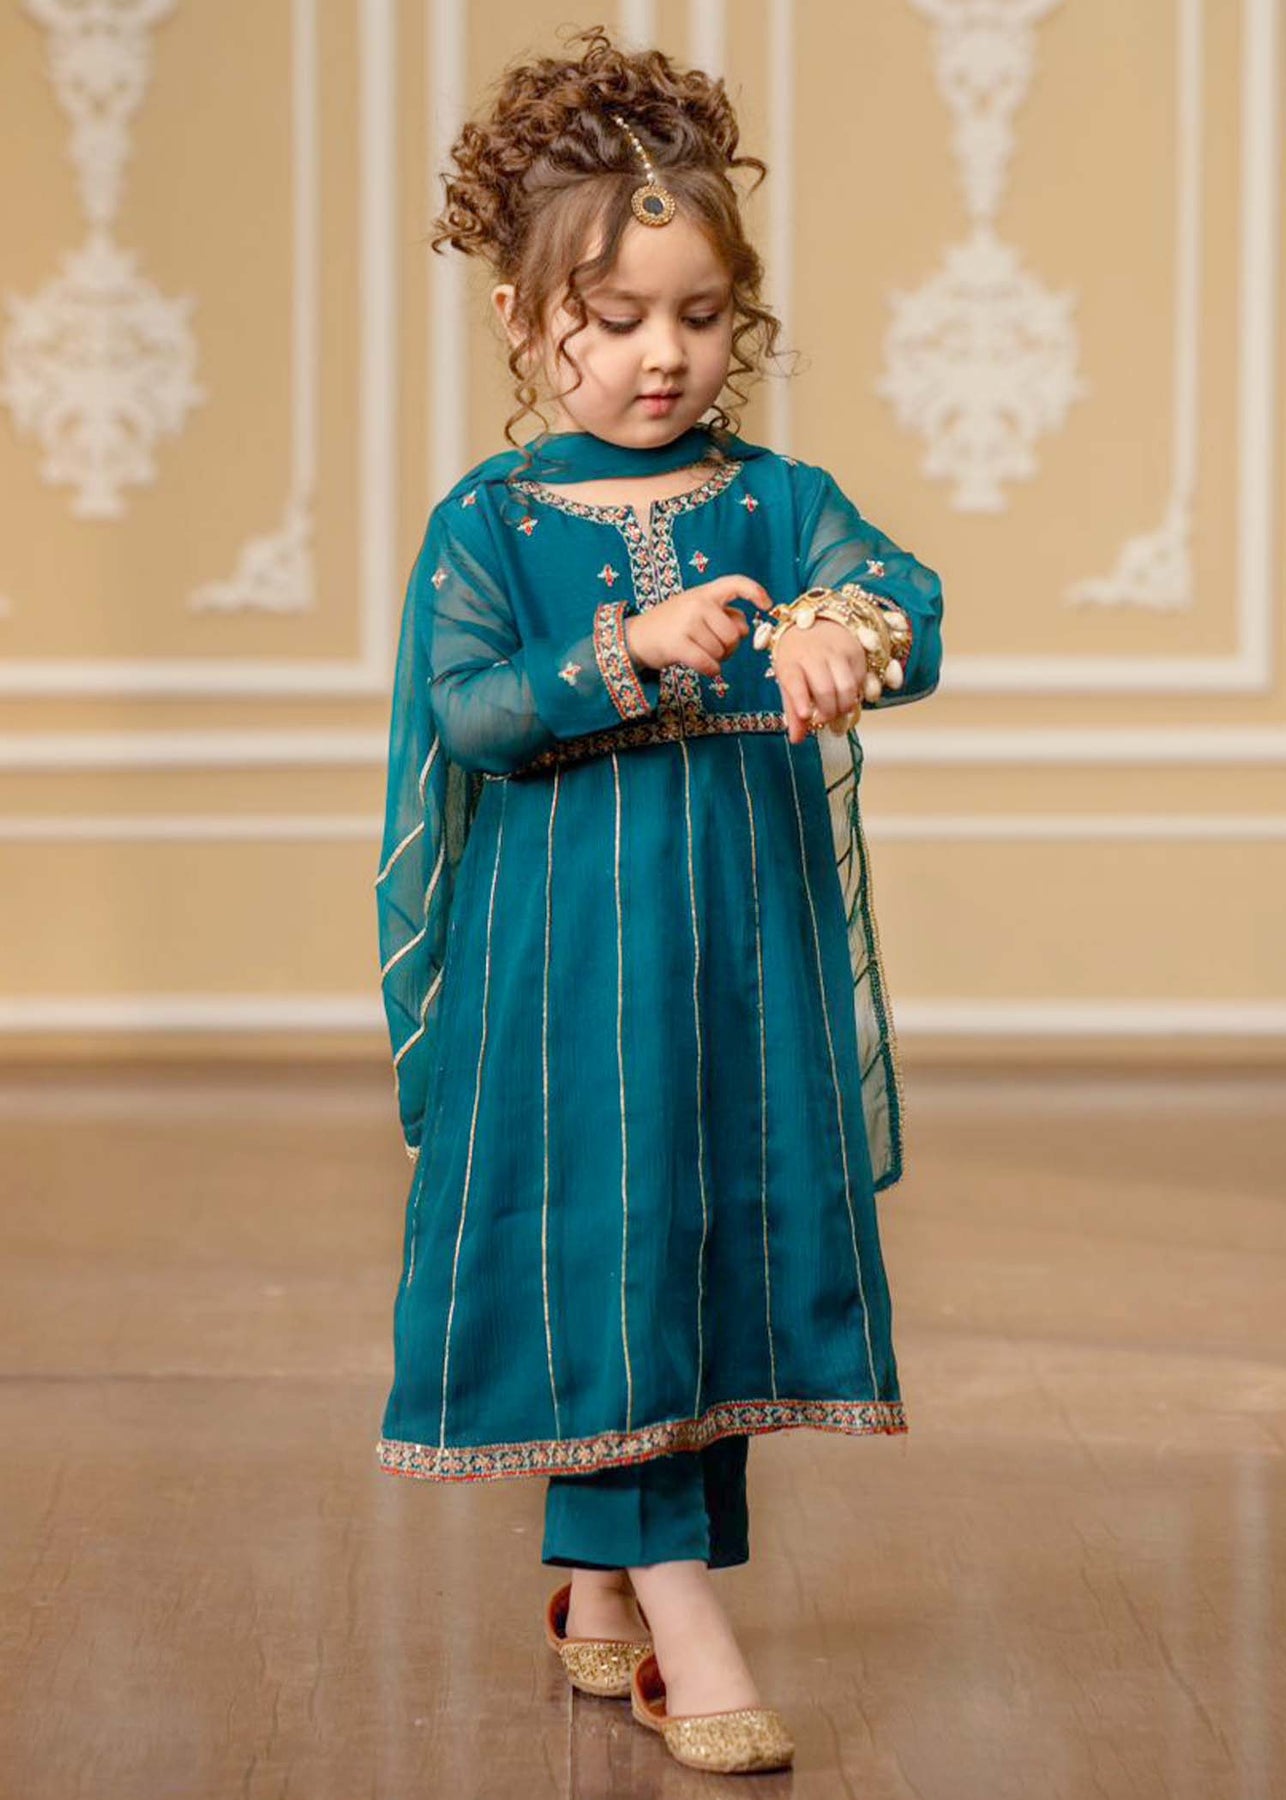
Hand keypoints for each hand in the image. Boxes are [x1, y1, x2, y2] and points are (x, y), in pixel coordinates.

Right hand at [623, 575, 771, 675]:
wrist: (636, 637)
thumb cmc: (672, 625)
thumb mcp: (697, 612)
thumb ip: (723, 616)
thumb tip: (746, 629)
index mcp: (704, 593)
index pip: (736, 584)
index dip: (755, 592)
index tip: (766, 604)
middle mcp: (697, 603)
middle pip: (734, 635)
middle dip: (730, 648)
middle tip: (714, 649)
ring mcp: (687, 623)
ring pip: (721, 652)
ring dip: (716, 660)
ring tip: (700, 653)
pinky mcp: (677, 644)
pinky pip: (708, 664)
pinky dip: (711, 670)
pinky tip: (706, 668)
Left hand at [772, 619, 868, 744]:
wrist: (815, 621)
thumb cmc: (798, 658)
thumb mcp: (788, 680)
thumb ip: (793, 710)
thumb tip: (797, 740)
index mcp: (790, 662)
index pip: (795, 681)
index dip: (801, 699)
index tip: (807, 715)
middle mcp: (813, 654)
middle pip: (825, 690)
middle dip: (828, 712)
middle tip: (824, 719)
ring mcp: (837, 652)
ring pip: (847, 687)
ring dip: (844, 707)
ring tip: (838, 710)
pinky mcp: (856, 651)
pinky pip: (860, 681)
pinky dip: (855, 693)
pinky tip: (846, 693)